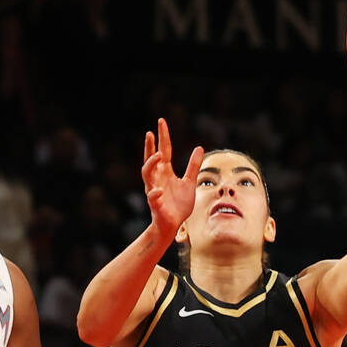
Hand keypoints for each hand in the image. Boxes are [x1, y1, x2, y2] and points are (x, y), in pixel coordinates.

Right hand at [142, 118, 203, 235]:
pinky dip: (155, 194)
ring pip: (147, 174)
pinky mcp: (155, 204)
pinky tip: (159, 191)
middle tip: (151, 132)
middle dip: (150, 146)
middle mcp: (157, 178)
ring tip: (159, 155)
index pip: (164, 150)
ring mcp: (154, 190)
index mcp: (165, 172)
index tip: (161, 121)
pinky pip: (152, 197)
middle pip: (151, 158)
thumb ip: (193, 166)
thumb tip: (199, 148)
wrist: (172, 224)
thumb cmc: (178, 204)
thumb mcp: (189, 182)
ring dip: (151, 164)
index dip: (163, 136)